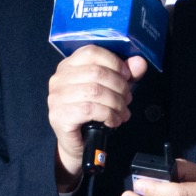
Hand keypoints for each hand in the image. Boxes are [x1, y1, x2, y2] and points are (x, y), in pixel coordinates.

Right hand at [46, 46, 149, 189]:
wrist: (79, 144)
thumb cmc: (93, 113)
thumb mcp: (112, 90)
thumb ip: (125, 75)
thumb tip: (139, 62)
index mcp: (69, 66)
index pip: (91, 52)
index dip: (114, 62)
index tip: (127, 77)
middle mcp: (59, 78)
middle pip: (96, 72)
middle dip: (119, 86)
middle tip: (127, 99)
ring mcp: (56, 97)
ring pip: (95, 91)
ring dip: (116, 103)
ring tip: (123, 112)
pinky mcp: (59, 115)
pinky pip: (90, 109)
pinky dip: (108, 115)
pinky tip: (113, 121)